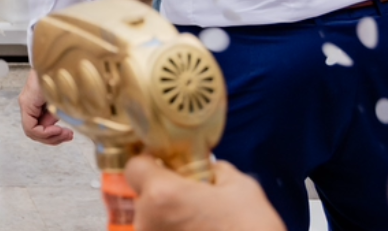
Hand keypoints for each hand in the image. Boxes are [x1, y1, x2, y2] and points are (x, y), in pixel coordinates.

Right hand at [19, 69, 74, 144]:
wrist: (52, 58)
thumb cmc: (52, 71)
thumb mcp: (55, 94)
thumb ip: (57, 113)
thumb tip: (62, 129)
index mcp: (27, 103)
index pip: (30, 129)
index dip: (45, 134)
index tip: (58, 131)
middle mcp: (27, 105)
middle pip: (34, 132)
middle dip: (51, 137)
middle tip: (67, 135)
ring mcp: (33, 106)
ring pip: (39, 129)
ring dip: (53, 135)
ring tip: (68, 134)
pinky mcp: (39, 104)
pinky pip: (44, 122)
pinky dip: (53, 128)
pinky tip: (64, 126)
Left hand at [126, 155, 284, 230]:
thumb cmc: (253, 230)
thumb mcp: (242, 188)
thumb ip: (215, 171)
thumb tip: (207, 169)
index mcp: (161, 194)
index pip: (134, 167)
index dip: (150, 163)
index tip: (166, 165)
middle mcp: (146, 221)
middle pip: (143, 197)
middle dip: (163, 194)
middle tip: (192, 198)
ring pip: (151, 221)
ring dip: (169, 219)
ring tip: (199, 223)